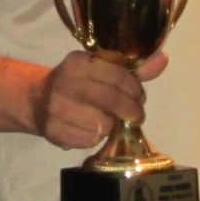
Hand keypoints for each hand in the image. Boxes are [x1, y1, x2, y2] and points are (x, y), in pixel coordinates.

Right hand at [30, 51, 168, 150]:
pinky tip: (92, 129)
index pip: (119, 75)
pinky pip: (90, 140)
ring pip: (103, 124)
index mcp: (78, 62)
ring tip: (109, 121)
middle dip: (131, 110)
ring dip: (112, 126)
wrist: (36, 101)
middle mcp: (65, 82)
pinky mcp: (53, 131)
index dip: (135, 88)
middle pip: (112, 101)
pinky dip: (96, 138)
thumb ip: (132, 69)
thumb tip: (163, 60)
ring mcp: (56, 108)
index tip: (139, 96)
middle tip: (135, 114)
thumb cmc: (77, 83)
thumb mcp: (100, 70)